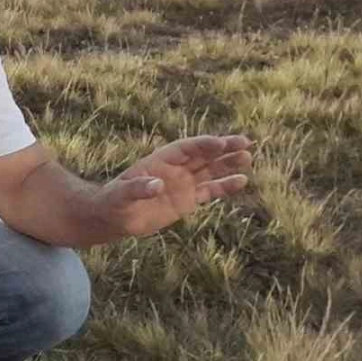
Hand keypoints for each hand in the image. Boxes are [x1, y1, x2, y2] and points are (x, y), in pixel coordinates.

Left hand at [98, 134, 252, 238]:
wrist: (114, 218)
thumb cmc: (113, 203)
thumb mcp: (121, 196)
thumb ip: (138, 189)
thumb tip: (157, 185)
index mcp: (159, 161)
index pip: (185, 149)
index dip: (203, 145)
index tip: (220, 143)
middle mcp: (175, 169)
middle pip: (203, 155)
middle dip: (223, 148)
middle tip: (245, 142)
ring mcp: (182, 184)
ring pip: (210, 170)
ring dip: (228, 164)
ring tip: (248, 157)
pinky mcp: (187, 201)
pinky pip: (209, 192)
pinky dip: (225, 186)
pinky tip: (242, 181)